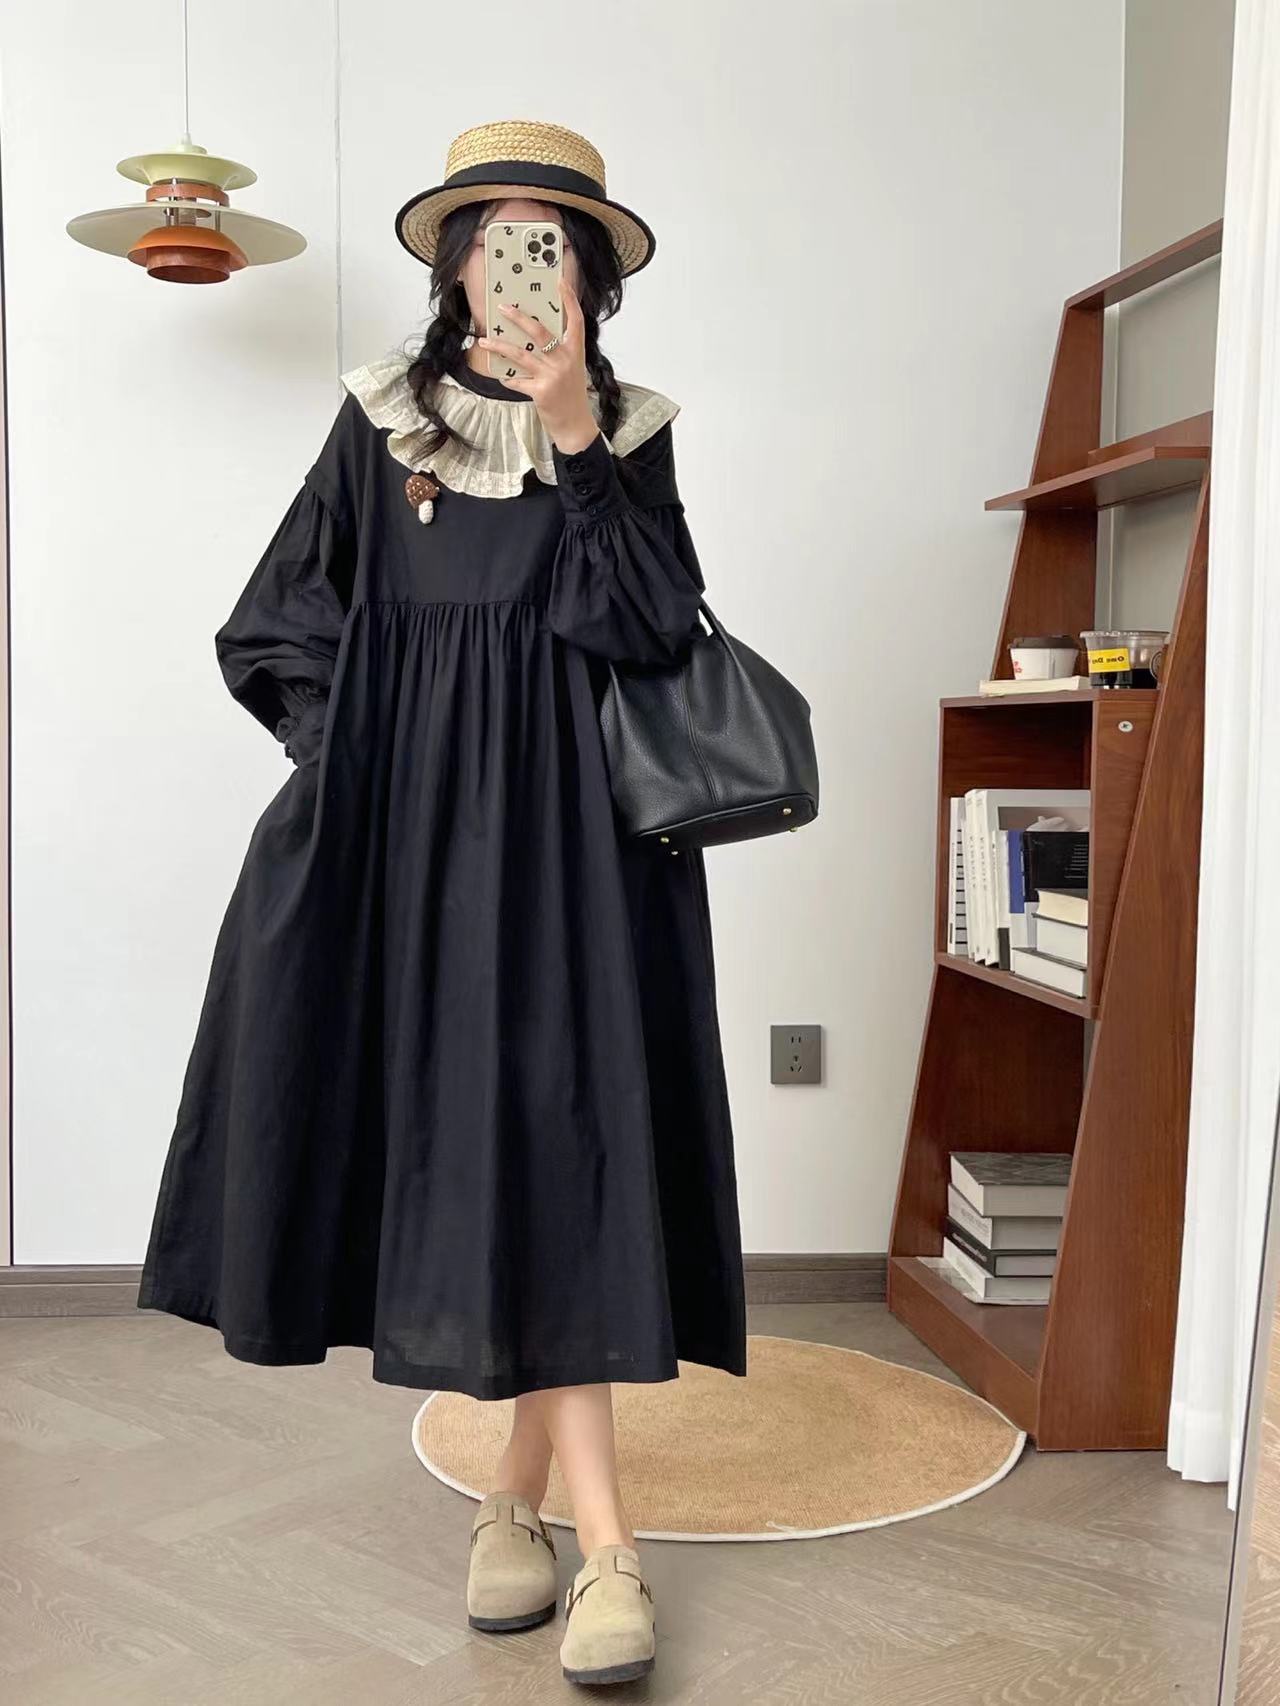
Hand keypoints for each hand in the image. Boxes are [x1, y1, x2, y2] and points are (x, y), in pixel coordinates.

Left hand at [475, 279, 598, 453]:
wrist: (575, 425)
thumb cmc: (571, 395)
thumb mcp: (571, 369)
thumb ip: (557, 353)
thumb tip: (531, 339)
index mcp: (575, 351)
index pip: (575, 320)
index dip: (569, 299)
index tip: (560, 281)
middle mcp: (565, 360)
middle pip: (539, 332)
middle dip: (518, 317)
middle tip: (503, 307)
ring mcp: (552, 376)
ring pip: (521, 355)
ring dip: (500, 346)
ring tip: (485, 340)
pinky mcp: (540, 391)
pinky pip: (517, 380)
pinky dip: (508, 378)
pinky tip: (502, 376)